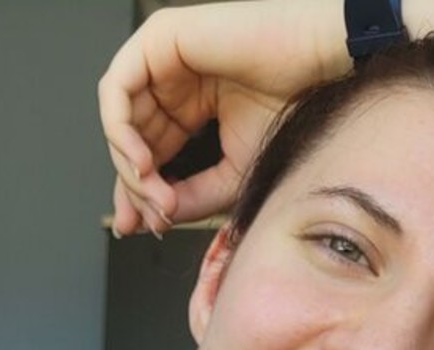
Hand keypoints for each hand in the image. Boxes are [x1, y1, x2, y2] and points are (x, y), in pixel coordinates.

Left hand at [98, 1, 344, 234]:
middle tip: (153, 218)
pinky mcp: (157, 38)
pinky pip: (116, 90)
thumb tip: (156, 218)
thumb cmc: (291, 110)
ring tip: (154, 196)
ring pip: (118, 119)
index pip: (149, 151)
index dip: (139, 192)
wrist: (317, 69)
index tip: (141, 227)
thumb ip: (193, 197)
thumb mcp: (232, 174)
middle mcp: (171, 82)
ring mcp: (162, 58)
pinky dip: (121, 132)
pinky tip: (143, 164)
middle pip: (129, 139)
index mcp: (188, 106)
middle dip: (133, 186)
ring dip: (128, 167)